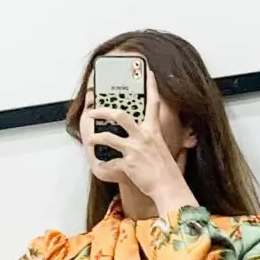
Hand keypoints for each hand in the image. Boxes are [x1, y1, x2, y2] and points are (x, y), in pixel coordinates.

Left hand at [79, 89, 196, 217]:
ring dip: (96, 137)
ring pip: (109, 137)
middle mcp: (143, 137)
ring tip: (90, 138)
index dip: (151, 86)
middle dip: (104, 111)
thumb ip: (151, 139)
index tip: (148, 72)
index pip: (153, 103)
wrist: (169, 188)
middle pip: (120, 115)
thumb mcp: (161, 148)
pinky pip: (110, 162)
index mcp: (153, 131)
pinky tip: (101, 166)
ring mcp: (135, 150)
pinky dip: (104, 165)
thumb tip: (143, 135)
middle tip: (94, 110)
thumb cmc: (166, 171)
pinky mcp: (128, 163)